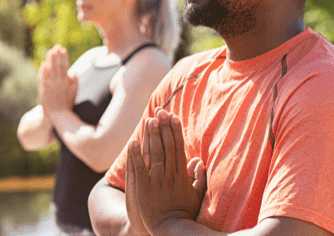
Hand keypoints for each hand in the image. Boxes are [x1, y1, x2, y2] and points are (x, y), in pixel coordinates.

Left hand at [39, 45, 76, 112]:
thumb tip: (73, 72)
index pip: (65, 67)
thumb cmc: (66, 103)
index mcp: (67, 83)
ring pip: (50, 70)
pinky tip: (44, 64)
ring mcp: (50, 86)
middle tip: (56, 46)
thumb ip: (74, 81)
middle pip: (57, 66)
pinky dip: (43, 71)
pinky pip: (43, 78)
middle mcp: (58, 83)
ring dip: (50, 60)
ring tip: (50, 51)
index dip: (64, 58)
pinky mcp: (43, 90)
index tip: (63, 49)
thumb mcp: (74, 92)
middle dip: (57, 56)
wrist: (57, 115)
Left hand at [128, 110, 205, 234]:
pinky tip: (133, 140)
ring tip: (150, 119)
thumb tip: (200, 161)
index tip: (174, 117)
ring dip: (152, 135)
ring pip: (153, 153)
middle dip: (163, 127)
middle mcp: (168, 174)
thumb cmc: (183, 213)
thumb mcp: (196, 196)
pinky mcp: (142, 186)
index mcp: (181, 175)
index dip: (176, 131)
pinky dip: (135, 154)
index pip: (178, 148)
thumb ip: (199, 178)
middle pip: (166, 146)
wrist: (169, 228)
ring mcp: (155, 180)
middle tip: (161, 110)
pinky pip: (138, 167)